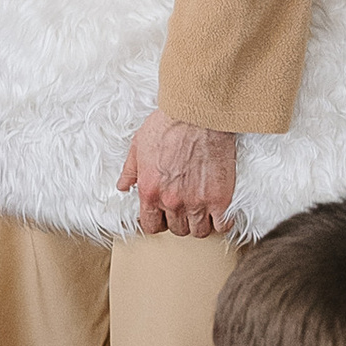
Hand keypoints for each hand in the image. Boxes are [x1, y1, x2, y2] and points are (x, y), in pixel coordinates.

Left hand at [118, 110, 237, 237]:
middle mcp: (172, 202)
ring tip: (203, 210)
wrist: (199, 114)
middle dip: (180, 220)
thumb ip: (130, 171)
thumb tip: (123, 187)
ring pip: (199, 231)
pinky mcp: (220, 198)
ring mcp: (197, 202)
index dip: (158, 222)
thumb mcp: (138, 146)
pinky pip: (222, 225)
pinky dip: (222, 222)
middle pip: (177, 230)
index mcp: (150, 192)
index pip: (151, 226)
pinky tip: (220, 212)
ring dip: (200, 223)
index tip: (165, 216)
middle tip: (186, 207)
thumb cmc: (169, 125)